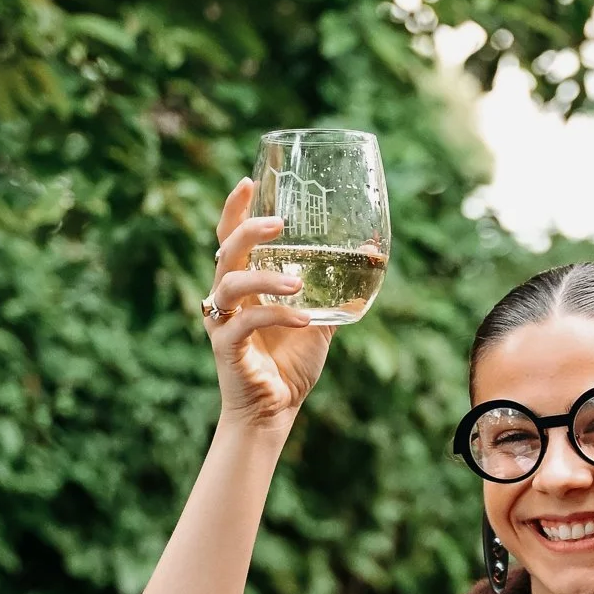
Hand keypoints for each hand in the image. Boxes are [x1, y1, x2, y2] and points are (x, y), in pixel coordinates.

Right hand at [204, 179, 333, 433]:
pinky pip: (245, 324)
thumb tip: (371, 256)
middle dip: (247, 232)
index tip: (248, 183)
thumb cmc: (291, 364)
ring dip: (265, 279)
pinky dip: (276, 317)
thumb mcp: (320, 320)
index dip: (235, 211)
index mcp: (243, 286)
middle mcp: (226, 299)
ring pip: (230, 285)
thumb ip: (336, 289)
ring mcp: (222, 323)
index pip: (229, 239)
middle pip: (225, 252)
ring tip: (297, 282)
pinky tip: (303, 320)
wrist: (275, 411)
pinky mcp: (225, 348)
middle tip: (278, 224)